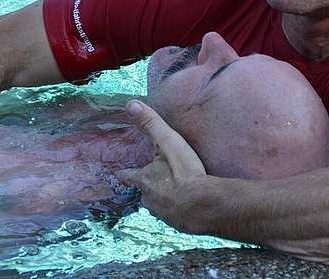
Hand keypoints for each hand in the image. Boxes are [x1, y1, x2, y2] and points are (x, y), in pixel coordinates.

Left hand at [118, 99, 206, 230]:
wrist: (206, 206)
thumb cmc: (186, 174)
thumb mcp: (169, 143)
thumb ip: (151, 124)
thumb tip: (131, 105)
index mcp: (144, 180)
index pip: (128, 175)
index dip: (126, 173)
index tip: (122, 173)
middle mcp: (149, 199)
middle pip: (145, 191)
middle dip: (150, 186)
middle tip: (160, 179)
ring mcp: (164, 214)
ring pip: (159, 204)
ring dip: (165, 197)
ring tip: (177, 191)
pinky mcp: (179, 223)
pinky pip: (175, 214)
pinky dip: (179, 209)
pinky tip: (190, 204)